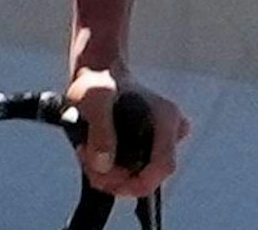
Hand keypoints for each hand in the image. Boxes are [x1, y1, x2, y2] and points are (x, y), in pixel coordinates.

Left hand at [66, 67, 190, 198]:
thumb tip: (104, 164)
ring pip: (140, 175)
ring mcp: (162, 140)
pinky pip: (134, 170)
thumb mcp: (94, 98)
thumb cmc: (97, 82)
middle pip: (150, 175)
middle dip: (118, 179)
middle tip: (89, 165)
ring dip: (111, 176)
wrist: (97, 74)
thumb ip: (99, 129)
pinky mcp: (150, 146)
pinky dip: (112, 170)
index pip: (164, 166)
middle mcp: (171, 130)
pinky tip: (93, 157)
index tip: (111, 182)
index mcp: (166, 117)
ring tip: (85, 155)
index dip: (139, 182)